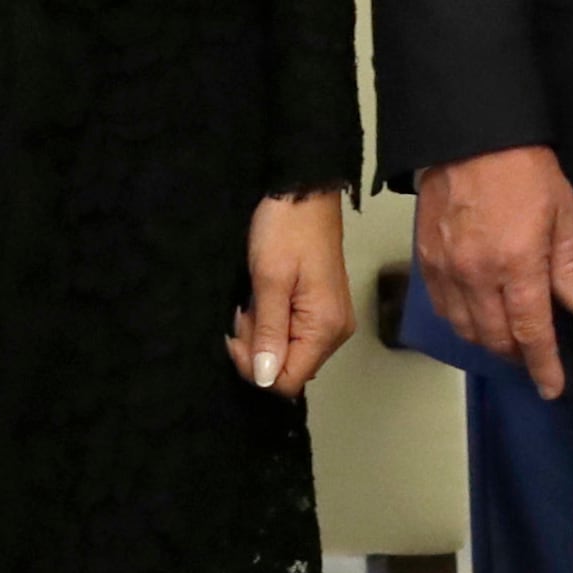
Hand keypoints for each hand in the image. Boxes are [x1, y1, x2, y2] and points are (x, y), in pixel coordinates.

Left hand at [227, 189, 357, 396]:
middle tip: (246, 309)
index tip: (236, 334)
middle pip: (289, 368)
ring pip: (289, 351)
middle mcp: (335, 330)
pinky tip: (265, 299)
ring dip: (264, 334)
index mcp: (326, 327)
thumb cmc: (287, 229)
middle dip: (258, 348)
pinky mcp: (323, 308)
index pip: (287, 381)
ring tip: (255, 299)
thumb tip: (265, 378)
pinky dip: (273, 322)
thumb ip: (268, 333)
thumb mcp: (269, 281)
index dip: (255, 367)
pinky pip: (294, 333)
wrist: (303, 192)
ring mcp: (331, 319)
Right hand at [414, 144, 572, 399]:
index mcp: (518, 263)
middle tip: (533, 355)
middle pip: (496, 338)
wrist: (471, 134)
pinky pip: (442, 307)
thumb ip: (569, 266)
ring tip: (508, 338)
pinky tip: (476, 316)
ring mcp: (447, 268)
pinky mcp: (426, 258)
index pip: (531, 331)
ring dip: (489, 341)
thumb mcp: (564, 211)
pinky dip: (461, 321)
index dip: (543, 365)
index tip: (551, 387)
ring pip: (466, 329)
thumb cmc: (524, 167)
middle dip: (517, 355)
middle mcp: (478, 274)